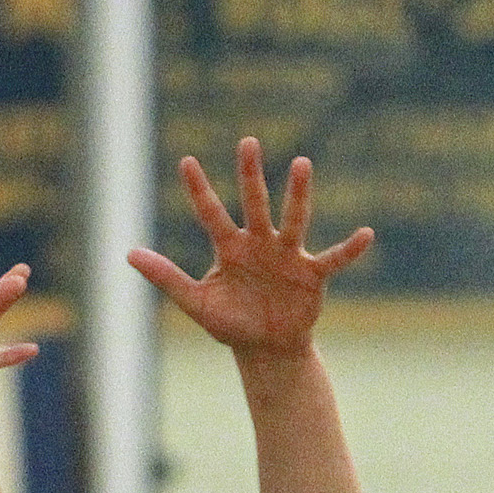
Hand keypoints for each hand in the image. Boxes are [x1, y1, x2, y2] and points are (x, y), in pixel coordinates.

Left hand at [128, 137, 372, 360]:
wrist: (264, 349)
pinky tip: (365, 235)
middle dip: (249, 175)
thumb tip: (128, 253)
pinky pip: (332, 259)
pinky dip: (349, 249)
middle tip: (246, 143)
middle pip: (253, 204)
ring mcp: (287, 255)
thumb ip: (165, 276)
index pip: (210, 214)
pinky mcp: (311, 275)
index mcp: (230, 249)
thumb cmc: (231, 323)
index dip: (198, 190)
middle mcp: (259, 243)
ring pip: (292, 219)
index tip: (185, 161)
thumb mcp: (195, 302)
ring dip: (297, 194)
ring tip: (301, 164)